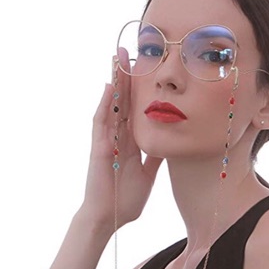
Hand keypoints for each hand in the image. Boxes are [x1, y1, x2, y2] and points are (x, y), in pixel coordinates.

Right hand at [80, 48, 162, 229]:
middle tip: (129, 50)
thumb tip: (169, 142)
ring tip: (117, 58)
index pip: (135, 109)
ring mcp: (107, 141)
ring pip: (111, 105)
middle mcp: (117, 137)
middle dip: (126, 76)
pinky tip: (109, 87)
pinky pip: (101, 123)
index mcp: (130, 142)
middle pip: (123, 101)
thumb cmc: (126, 199)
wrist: (109, 218)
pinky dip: (105, 105)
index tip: (147, 68)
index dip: (140, 89)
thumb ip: (155, 157)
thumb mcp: (148, 173)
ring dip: (114, 82)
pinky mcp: (99, 149)